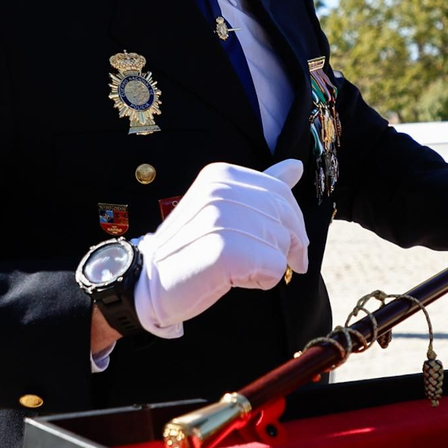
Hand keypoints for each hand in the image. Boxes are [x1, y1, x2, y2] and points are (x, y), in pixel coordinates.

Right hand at [131, 159, 308, 337]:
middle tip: (292, 266)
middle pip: (285, 218)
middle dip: (293, 246)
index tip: (299, 248)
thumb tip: (296, 166)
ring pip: (281, 244)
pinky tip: (238, 280)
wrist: (148, 282)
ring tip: (242, 270)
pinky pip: (273, 266)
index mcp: (221, 175)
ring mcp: (220, 218)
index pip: (280, 192)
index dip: (296, 223)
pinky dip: (264, 280)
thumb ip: (261, 189)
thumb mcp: (224, 210)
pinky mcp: (223, 250)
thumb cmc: (190, 248)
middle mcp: (220, 191)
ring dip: (272, 264)